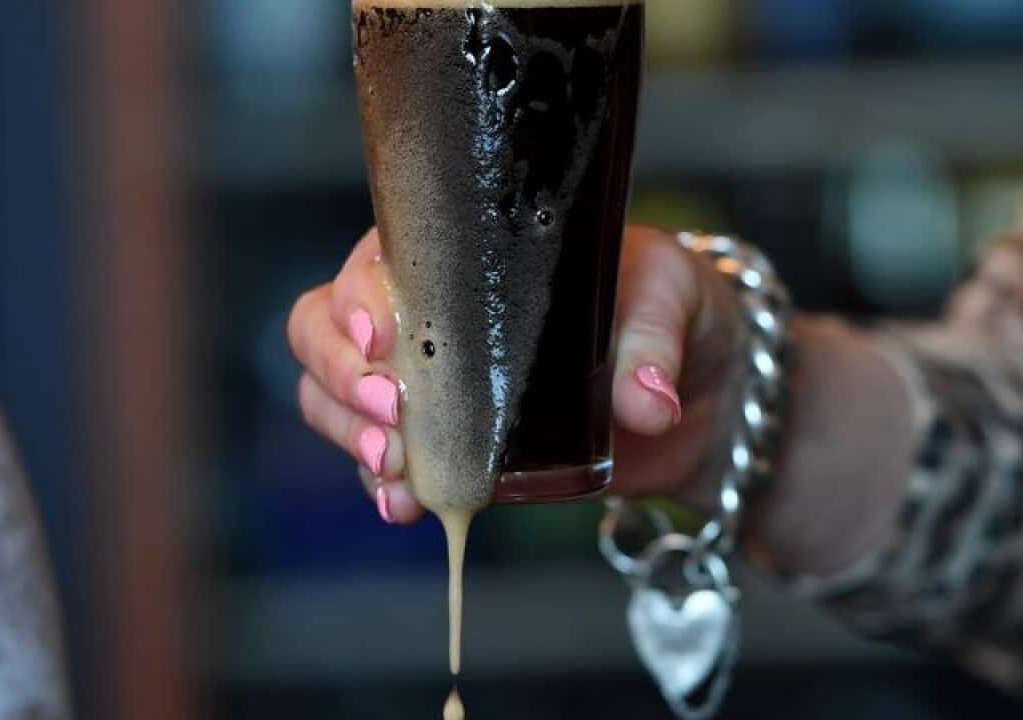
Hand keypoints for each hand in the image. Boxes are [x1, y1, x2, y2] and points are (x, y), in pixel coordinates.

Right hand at [287, 225, 741, 524]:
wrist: (698, 387)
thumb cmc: (671, 308)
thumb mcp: (669, 296)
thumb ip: (653, 339)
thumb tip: (647, 402)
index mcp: (463, 250)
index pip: (375, 261)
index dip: (358, 300)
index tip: (382, 341)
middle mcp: (427, 310)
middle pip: (324, 325)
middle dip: (342, 373)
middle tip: (393, 414)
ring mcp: (430, 381)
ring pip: (333, 394)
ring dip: (349, 432)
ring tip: (393, 469)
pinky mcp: (447, 443)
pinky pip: (379, 459)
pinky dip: (381, 484)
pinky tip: (403, 503)